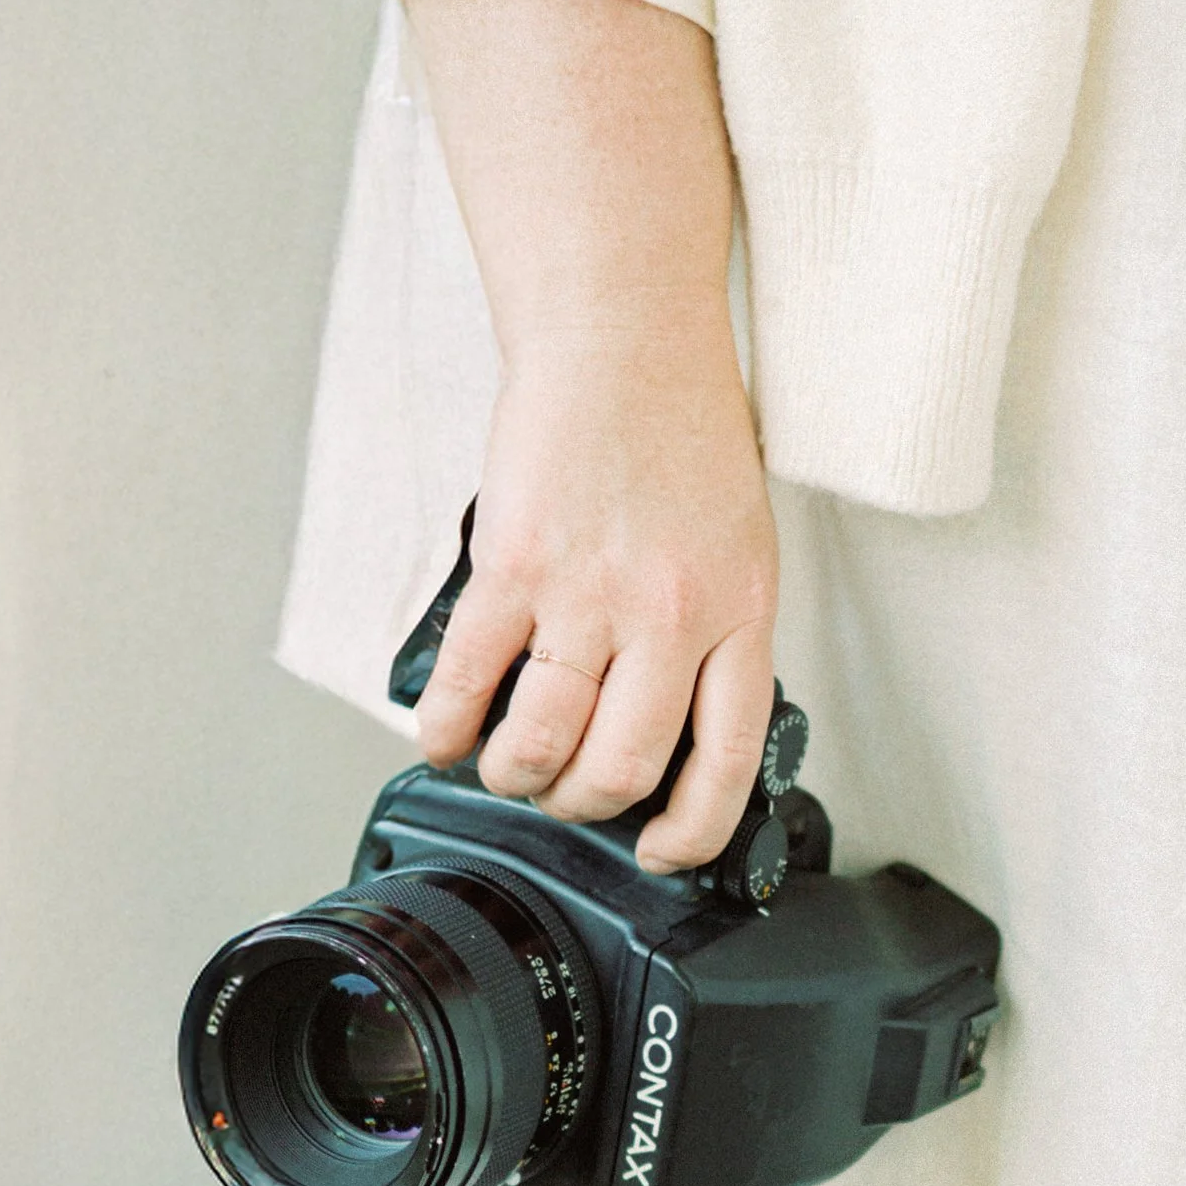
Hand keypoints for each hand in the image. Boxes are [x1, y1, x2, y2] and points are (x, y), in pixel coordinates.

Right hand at [413, 306, 778, 871]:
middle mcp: (669, 613)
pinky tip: (445, 732)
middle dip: (580, 803)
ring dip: (513, 772)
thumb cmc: (681, 423)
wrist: (621, 336)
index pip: (726, 761)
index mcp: (740, 609)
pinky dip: (449, 725)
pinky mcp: (514, 567)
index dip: (689, 829)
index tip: (661, 849)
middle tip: (562, 791)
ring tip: (505, 762)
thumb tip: (673, 712)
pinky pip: (471, 680)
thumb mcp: (740, 536)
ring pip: (541, 741)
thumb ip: (716, 624)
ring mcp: (589, 593)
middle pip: (620, 768)